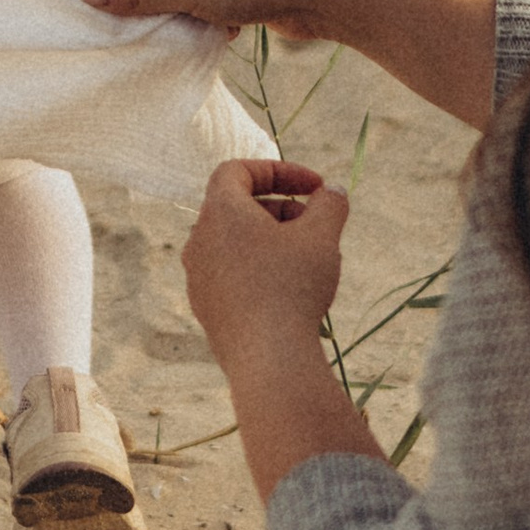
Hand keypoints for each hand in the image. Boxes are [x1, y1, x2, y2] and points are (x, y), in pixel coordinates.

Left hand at [181, 158, 347, 361]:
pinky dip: (259, 271)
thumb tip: (331, 192)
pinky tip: (291, 293)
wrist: (268, 359)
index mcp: (219, 212)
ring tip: (308, 260)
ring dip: (273, 241)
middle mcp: (199, 240)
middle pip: (239, 208)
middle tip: (318, 225)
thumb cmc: (293, 287)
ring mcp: (198, 277)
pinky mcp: (206, 309)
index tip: (314, 186)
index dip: (278, 170)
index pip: (237, 171)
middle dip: (282, 208)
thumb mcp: (322, 235)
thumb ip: (329, 203)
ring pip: (236, 244)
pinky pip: (232, 276)